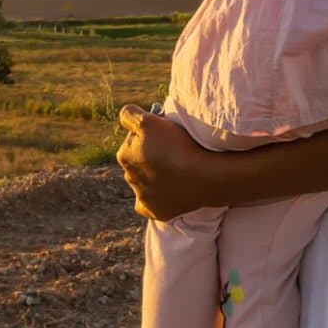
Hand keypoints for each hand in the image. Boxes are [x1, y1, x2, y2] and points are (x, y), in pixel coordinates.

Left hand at [116, 103, 232, 220]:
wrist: (203, 176)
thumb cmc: (176, 145)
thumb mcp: (148, 121)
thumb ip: (129, 115)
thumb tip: (124, 116)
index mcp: (124, 156)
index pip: (133, 140)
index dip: (148, 135)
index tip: (164, 135)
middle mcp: (129, 178)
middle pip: (138, 162)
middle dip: (149, 156)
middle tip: (171, 151)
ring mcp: (143, 197)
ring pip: (144, 183)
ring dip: (154, 176)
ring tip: (174, 169)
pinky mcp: (156, 212)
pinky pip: (150, 205)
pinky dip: (157, 199)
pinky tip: (166, 192)